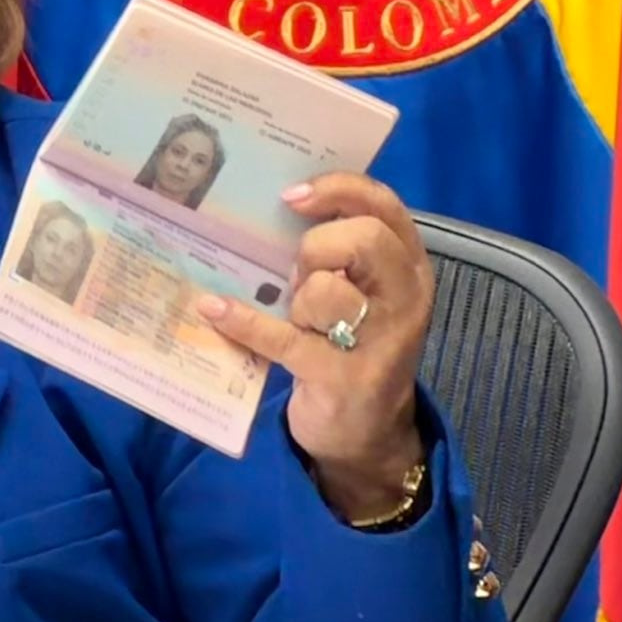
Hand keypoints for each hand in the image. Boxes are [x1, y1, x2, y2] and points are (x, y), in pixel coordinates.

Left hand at [197, 174, 431, 518]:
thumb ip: (335, 253)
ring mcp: (381, 341)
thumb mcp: (358, 292)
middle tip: (298, 273)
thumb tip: (272, 210)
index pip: (385, 206)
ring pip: (327, 291)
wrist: (365, 432)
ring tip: (298, 317)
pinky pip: (285, 338)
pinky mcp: (343, 377)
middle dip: (318, 247)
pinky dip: (244, 322)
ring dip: (298, 300)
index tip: (291, 196)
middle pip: (365, 239)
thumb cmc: (348, 344)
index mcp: (408, 267)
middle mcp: (405, 299)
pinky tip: (213, 310)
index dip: (339, 190)